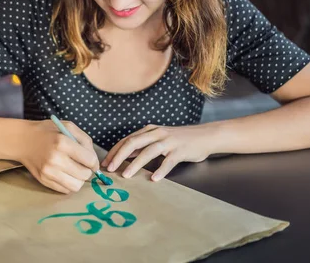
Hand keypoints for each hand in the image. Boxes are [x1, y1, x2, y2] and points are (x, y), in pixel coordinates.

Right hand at [19, 119, 99, 193]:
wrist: (23, 140)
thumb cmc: (48, 132)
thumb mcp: (68, 127)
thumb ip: (85, 141)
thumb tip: (94, 161)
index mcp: (63, 143)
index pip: (89, 160)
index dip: (94, 162)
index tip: (91, 161)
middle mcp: (55, 159)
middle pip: (84, 175)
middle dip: (87, 171)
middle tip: (82, 165)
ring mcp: (48, 172)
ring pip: (76, 186)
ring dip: (78, 180)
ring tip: (74, 171)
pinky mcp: (44, 180)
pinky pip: (65, 190)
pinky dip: (68, 183)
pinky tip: (64, 174)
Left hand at [101, 124, 215, 180]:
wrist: (205, 136)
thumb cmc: (179, 140)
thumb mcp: (158, 139)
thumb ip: (142, 146)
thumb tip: (124, 156)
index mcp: (149, 130)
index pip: (127, 140)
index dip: (114, 152)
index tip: (105, 163)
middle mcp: (157, 134)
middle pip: (133, 143)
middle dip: (119, 156)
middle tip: (109, 168)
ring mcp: (169, 141)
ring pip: (149, 152)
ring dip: (135, 164)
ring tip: (126, 175)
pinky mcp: (180, 151)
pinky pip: (169, 161)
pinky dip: (161, 170)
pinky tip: (154, 179)